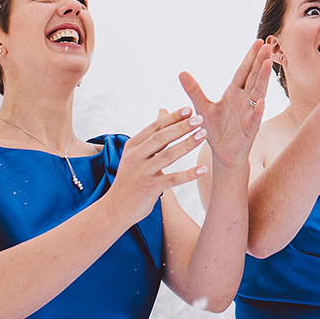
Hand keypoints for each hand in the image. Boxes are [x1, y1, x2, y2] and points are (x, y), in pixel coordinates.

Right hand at [108, 107, 208, 223]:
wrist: (116, 209)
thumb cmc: (131, 178)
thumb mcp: (136, 155)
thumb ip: (151, 136)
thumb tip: (163, 111)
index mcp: (132, 146)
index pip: (154, 127)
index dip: (172, 118)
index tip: (189, 109)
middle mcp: (135, 157)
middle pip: (161, 138)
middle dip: (181, 127)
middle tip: (200, 119)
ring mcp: (142, 173)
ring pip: (168, 156)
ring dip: (187, 144)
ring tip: (203, 135)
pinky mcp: (149, 188)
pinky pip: (173, 179)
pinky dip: (189, 174)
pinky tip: (203, 169)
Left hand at [178, 39, 272, 170]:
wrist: (222, 154)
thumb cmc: (215, 130)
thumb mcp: (201, 107)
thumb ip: (194, 90)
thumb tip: (181, 72)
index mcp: (233, 93)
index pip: (243, 71)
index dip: (250, 57)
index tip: (258, 42)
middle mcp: (244, 100)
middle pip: (254, 77)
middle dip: (260, 62)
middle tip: (267, 46)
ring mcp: (249, 113)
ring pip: (257, 93)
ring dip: (263, 79)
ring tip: (268, 64)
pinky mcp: (249, 129)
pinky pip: (254, 118)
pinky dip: (257, 110)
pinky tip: (261, 102)